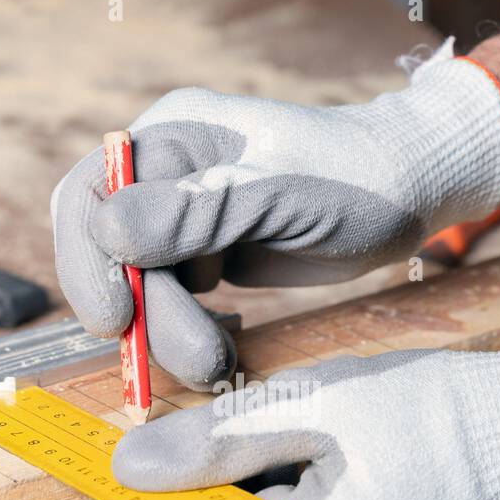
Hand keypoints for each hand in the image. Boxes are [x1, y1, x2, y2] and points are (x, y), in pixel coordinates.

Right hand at [51, 40, 499, 390]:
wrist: (409, 193)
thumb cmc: (356, 179)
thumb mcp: (281, 192)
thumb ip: (197, 211)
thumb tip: (107, 230)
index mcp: (174, 137)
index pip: (91, 196)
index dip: (90, 261)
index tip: (117, 319)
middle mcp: (167, 174)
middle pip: (110, 251)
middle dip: (145, 314)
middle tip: (196, 361)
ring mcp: (184, 217)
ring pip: (141, 285)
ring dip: (169, 332)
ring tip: (219, 362)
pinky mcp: (207, 253)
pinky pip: (172, 300)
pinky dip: (189, 328)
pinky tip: (227, 340)